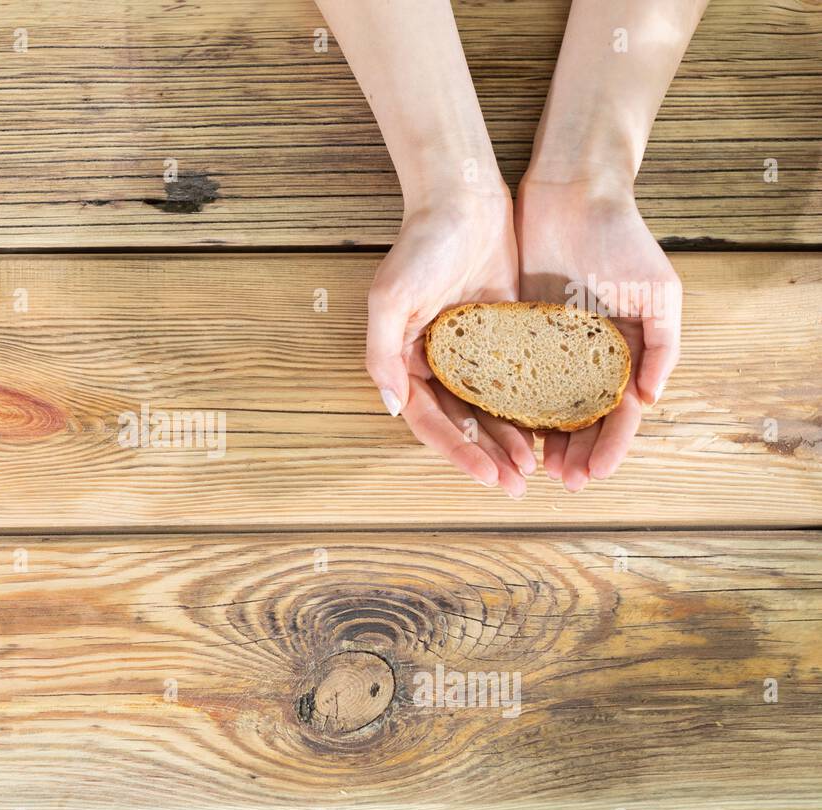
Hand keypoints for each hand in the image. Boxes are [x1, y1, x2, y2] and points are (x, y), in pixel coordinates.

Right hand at [367, 192, 536, 497]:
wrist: (463, 197)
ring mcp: (473, 353)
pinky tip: (554, 427)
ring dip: (511, 440)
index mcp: (407, 361)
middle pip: (463, 424)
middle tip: (517, 485)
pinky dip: (532, 406)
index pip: (431, 422)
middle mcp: (437, 364)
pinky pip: (519, 380)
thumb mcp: (390, 298)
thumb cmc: (421, 244)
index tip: (488, 476)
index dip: (459, 453)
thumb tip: (393, 407)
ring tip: (536, 468)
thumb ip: (382, 354)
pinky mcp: (505, 336)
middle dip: (489, 457)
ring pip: (493, 409)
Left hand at [515, 178, 680, 490]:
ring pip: (545, 405)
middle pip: (581, 417)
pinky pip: (510, 375)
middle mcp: (586, 355)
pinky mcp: (514, 329)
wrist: (572, 192)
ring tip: (532, 467)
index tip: (597, 473)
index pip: (619, 411)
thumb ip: (663, 344)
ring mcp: (549, 344)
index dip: (611, 444)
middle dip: (576, 452)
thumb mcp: (658, 290)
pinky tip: (502, 429)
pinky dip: (509, 405)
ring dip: (542, 439)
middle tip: (562, 481)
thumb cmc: (621, 237)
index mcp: (624, 351)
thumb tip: (648, 399)